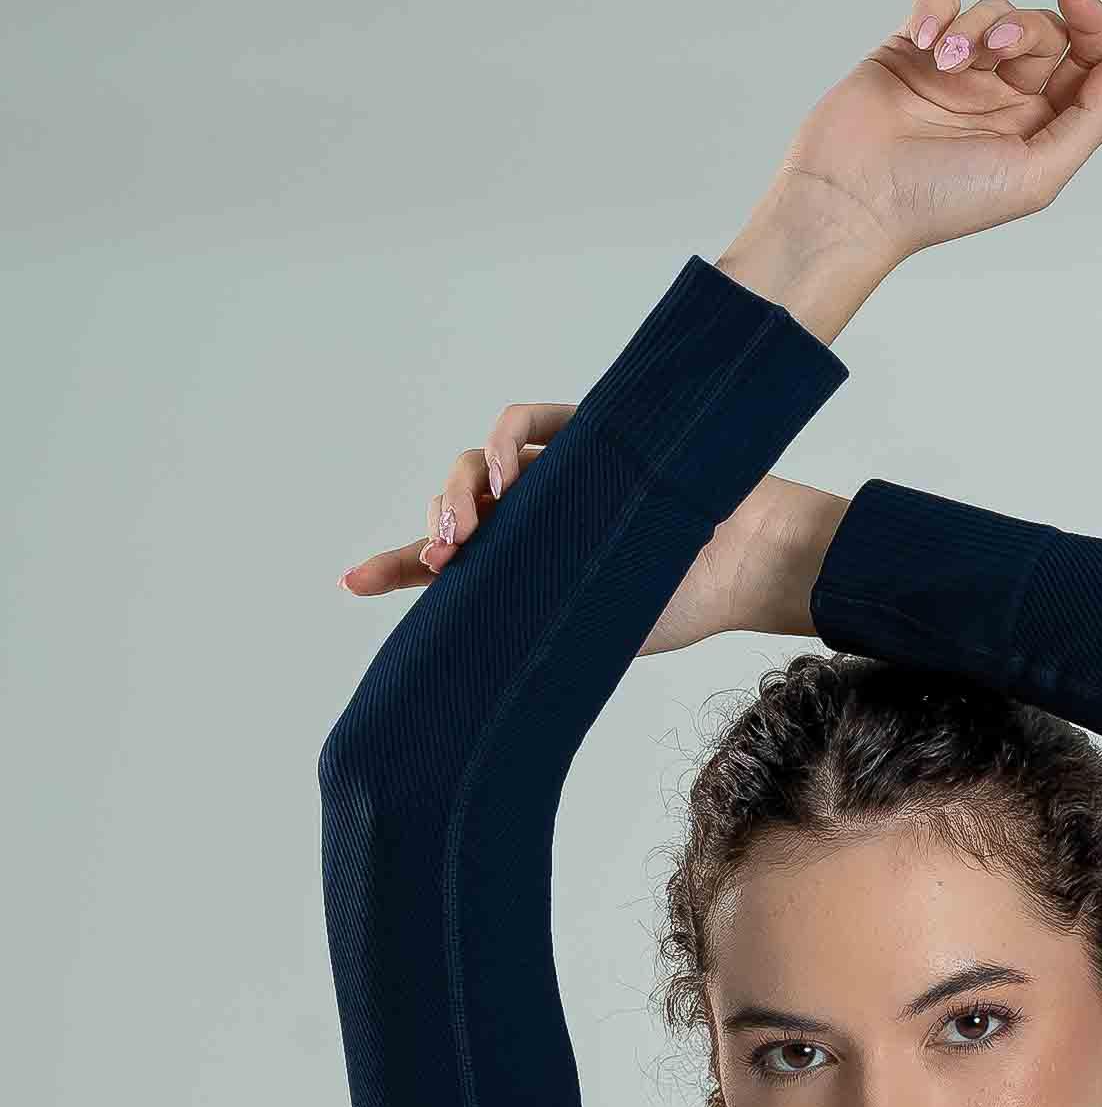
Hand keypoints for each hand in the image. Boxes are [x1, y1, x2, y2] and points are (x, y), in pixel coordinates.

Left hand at [334, 401, 782, 654]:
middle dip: (433, 526)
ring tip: (465, 526)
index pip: (449, 563)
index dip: (395, 566)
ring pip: (477, 462)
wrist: (746, 561)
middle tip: (439, 557)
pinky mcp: (585, 435)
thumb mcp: (596, 635)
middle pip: (457, 505)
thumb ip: (539, 636)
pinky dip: (502, 444)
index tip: (351, 583)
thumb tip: (478, 682)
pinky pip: (523, 424)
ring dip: (458, 489)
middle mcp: (534, 517)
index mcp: (528, 565)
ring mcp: (556, 474)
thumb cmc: (684, 604)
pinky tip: (503, 478)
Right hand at [769, 0, 1101, 266]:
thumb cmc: (939, 202)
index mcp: (1037, 130)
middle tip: (991, 50)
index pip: (1085, 63)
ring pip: (991, 10)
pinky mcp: (913, 49)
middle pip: (1041, 30)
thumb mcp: (1037, 176)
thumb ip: (1090, 120)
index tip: (1077, 0)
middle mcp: (1002, 99)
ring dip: (973, 25)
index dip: (1092, 25)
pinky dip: (935, 10)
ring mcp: (958, 73)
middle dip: (1021, 27)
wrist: (855, 197)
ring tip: (944, 62)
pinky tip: (921, 43)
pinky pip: (941, 0)